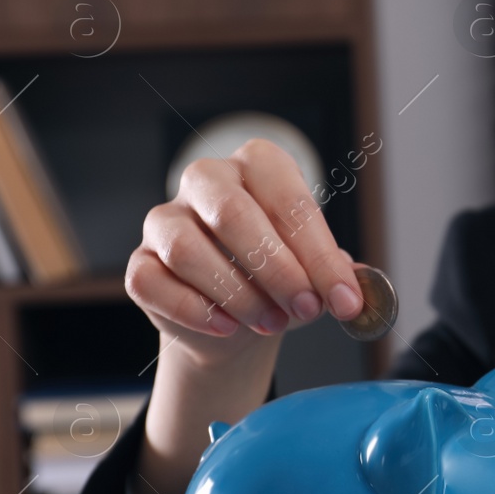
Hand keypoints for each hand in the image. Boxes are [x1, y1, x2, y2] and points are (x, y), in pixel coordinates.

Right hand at [125, 138, 364, 363]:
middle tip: (306, 308)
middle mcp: (207, 180)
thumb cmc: (281, 281)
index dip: (320, 255)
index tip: (345, 299)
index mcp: (260, 165)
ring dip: (237, 294)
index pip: (289, 202)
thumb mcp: (315, 273)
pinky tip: (227, 328)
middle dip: (277, 269)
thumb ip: (334, 276)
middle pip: (232, 214)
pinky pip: (152, 282)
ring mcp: (165, 219)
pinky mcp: (140, 262)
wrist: (236, 321)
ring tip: (272, 323)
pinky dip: (194, 310)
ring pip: (188, 249)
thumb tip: (354, 291)